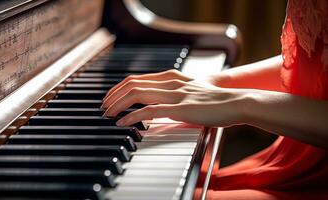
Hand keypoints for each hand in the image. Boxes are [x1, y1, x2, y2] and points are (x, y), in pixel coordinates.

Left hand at [102, 69, 247, 126]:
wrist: (236, 102)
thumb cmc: (215, 100)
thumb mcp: (191, 90)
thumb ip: (174, 93)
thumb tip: (158, 103)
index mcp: (172, 77)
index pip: (138, 78)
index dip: (120, 87)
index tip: (110, 97)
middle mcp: (170, 82)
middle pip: (132, 84)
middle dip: (113, 95)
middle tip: (104, 106)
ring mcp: (175, 95)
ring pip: (137, 94)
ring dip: (118, 104)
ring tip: (108, 114)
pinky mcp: (180, 109)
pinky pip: (149, 111)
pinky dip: (132, 116)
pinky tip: (122, 122)